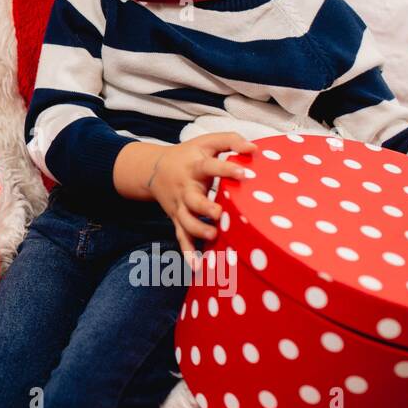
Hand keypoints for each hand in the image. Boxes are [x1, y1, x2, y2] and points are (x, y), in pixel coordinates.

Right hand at [147, 132, 257, 261]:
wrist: (153, 169)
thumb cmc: (189, 155)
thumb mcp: (206, 142)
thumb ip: (230, 141)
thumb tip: (254, 149)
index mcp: (195, 167)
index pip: (210, 166)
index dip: (226, 169)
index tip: (244, 173)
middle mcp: (186, 188)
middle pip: (192, 199)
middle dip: (204, 207)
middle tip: (219, 213)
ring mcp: (180, 206)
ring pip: (185, 221)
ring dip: (197, 230)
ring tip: (213, 235)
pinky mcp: (177, 219)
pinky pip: (181, 237)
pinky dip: (188, 253)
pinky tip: (197, 267)